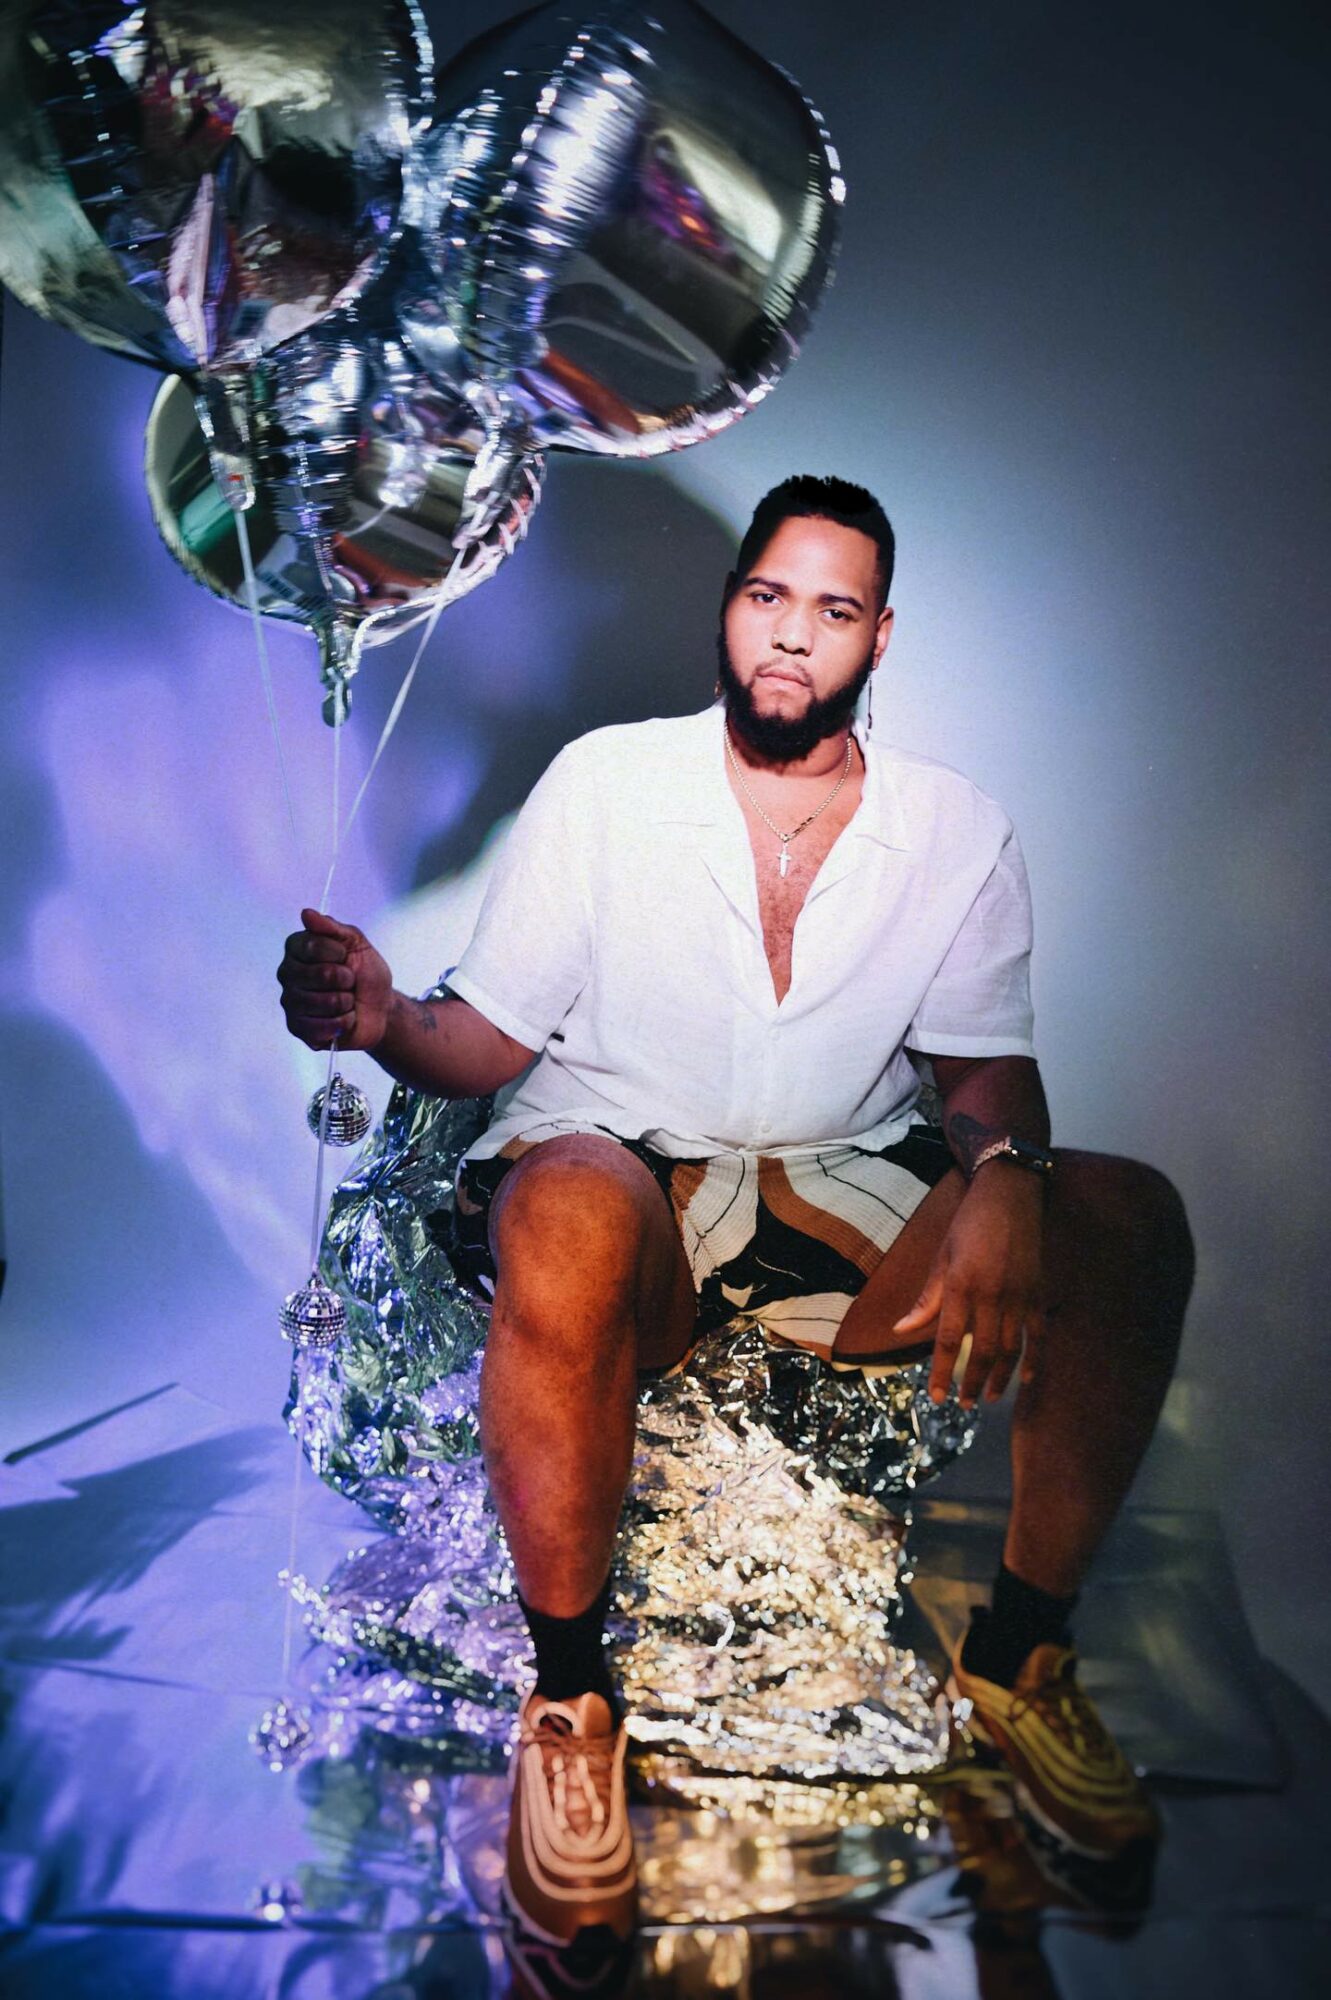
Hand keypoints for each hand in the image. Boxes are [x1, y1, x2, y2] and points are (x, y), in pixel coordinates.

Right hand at [277, 908, 392, 1051]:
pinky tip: (344, 1019)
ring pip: (323, 1002)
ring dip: (346, 1002)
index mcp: (297, 948)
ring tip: (347, 1001)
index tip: (346, 956)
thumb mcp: (357, 943)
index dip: (339, 953)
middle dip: (346, 979)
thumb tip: (306, 913)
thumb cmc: (365, 973)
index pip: (312, 945)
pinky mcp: (297, 1028)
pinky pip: (322, 1026)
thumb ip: (332, 927)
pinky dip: (343, 1023)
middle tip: (349, 982)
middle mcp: (287, 973)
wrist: (379, 1007)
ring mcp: (290, 1002)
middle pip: (320, 974)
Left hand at [892, 1165, 1046, 1406]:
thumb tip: (901, 1330)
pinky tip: (1027, 1379)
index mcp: (960, 1284)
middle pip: (981, 1351)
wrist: (1011, 1194)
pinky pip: (1038, 1334)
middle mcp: (991, 1295)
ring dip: (1000, 1378)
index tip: (934, 1397)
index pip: (945, 1339)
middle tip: (964, 1405)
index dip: (938, 1372)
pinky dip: (1034, 1359)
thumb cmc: (969, 1223)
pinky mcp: (1038, 1292)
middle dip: (972, 1383)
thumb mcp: (942, 1255)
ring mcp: (1019, 1295)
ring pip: (1010, 1349)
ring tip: (990, 1398)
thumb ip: (926, 1298)